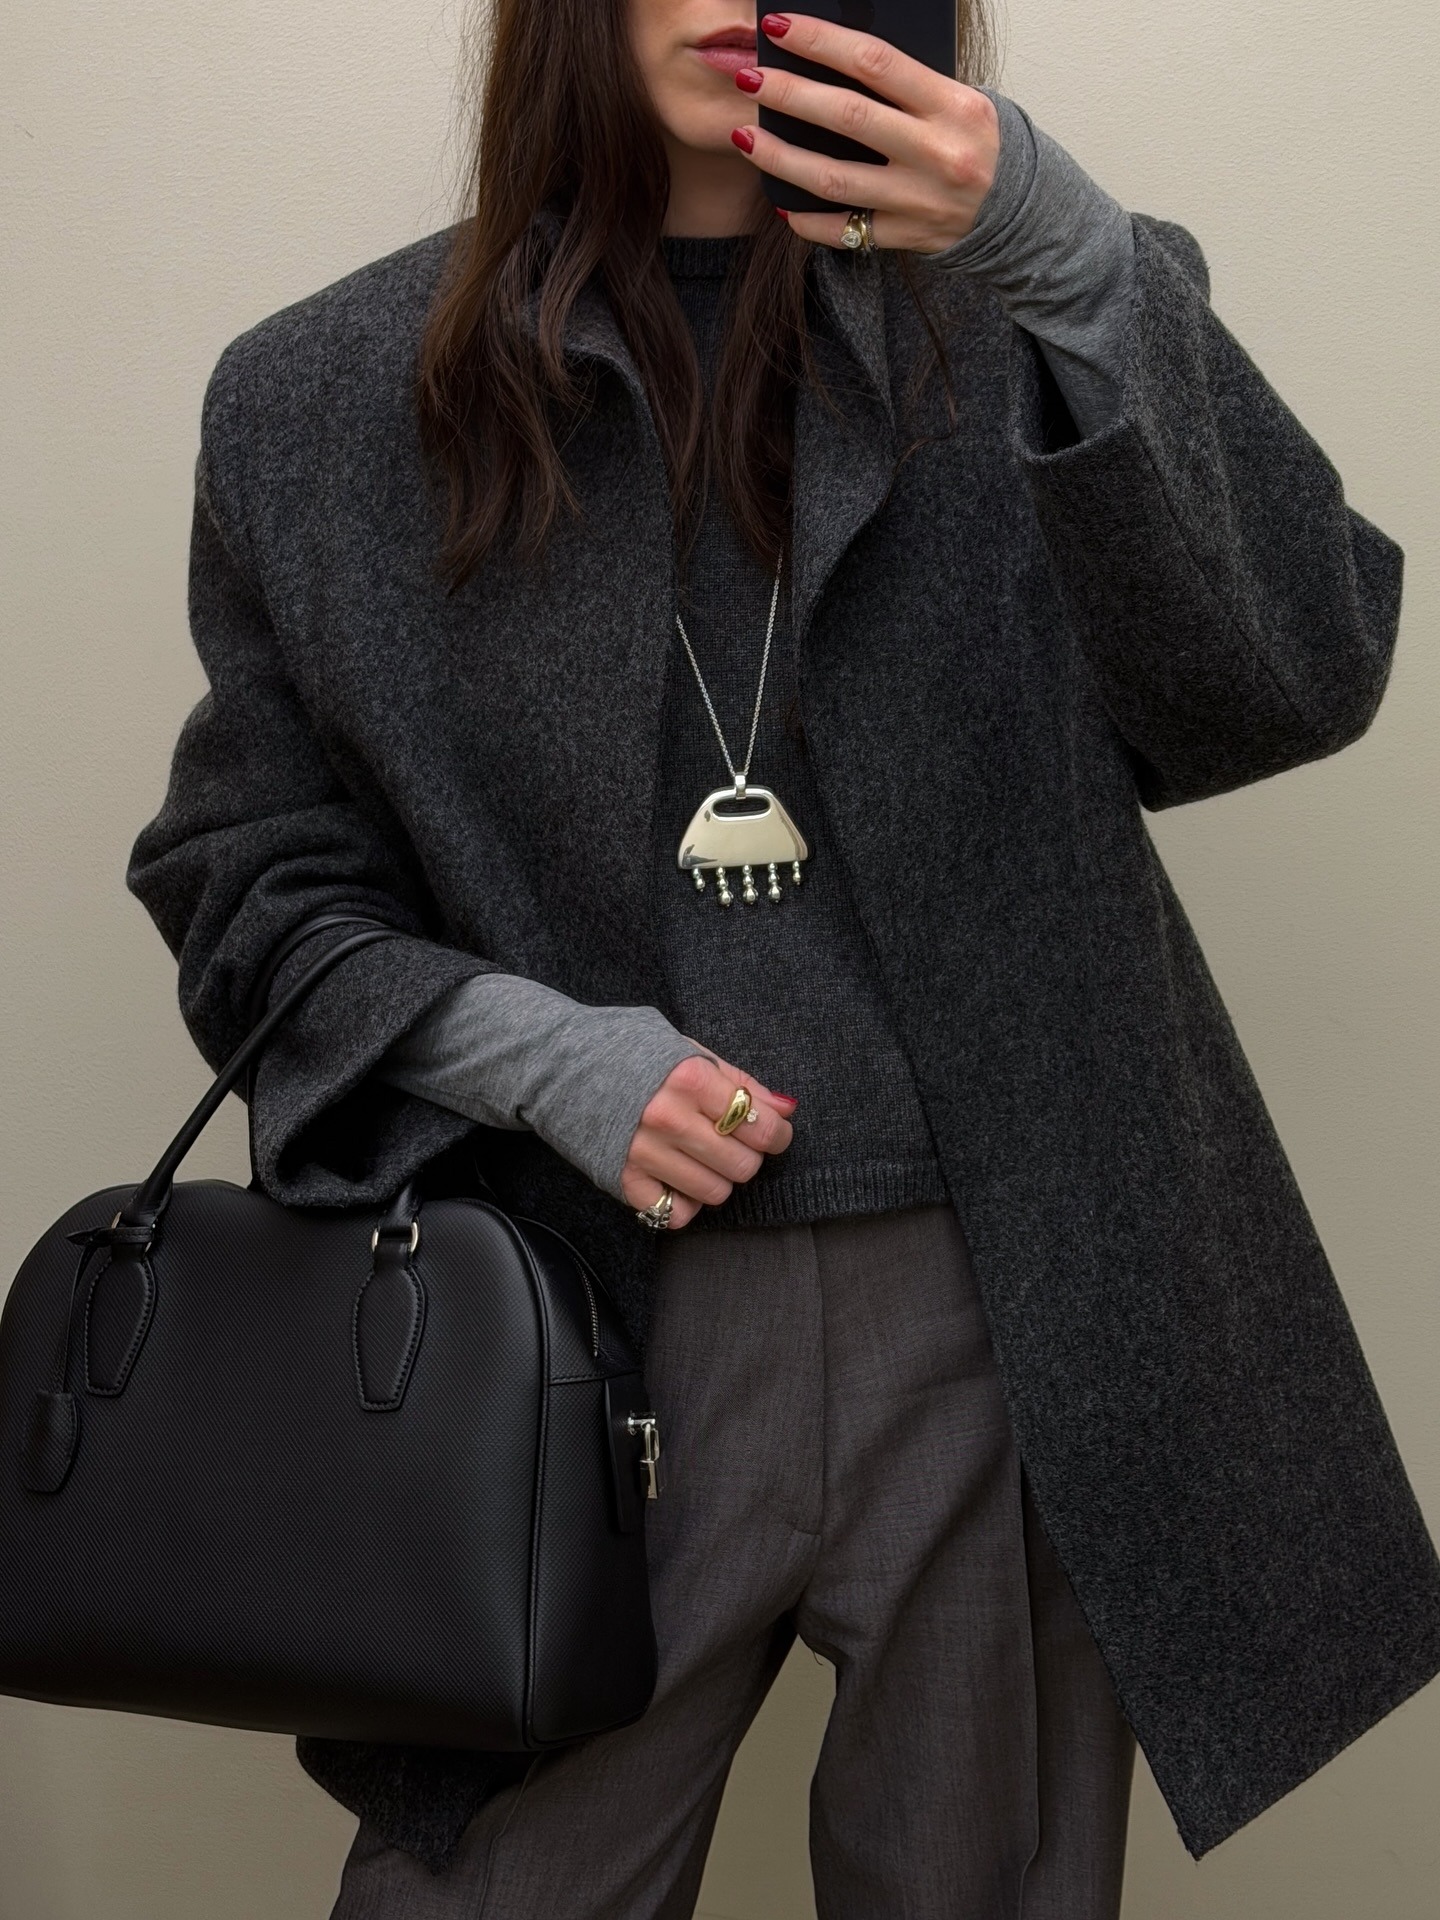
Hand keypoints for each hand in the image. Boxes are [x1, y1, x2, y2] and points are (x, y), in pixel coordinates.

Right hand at [620, 1051, 797, 1228]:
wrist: (563, 1065)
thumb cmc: (633, 1054)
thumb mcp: (688, 1051)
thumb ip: (739, 1080)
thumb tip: (786, 1108)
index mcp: (690, 1079)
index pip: (761, 1126)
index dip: (777, 1134)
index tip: (771, 1132)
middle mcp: (668, 1118)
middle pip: (742, 1165)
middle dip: (747, 1156)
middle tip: (731, 1142)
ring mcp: (644, 1152)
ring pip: (715, 1192)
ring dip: (718, 1178)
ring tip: (702, 1157)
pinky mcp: (623, 1179)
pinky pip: (675, 1213)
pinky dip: (684, 1201)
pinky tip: (677, 1177)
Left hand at [729, 11, 999, 253]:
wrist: (1017, 211)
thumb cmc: (974, 143)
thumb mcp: (957, 100)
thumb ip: (905, 85)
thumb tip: (834, 61)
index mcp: (952, 105)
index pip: (875, 62)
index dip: (822, 41)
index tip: (781, 27)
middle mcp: (936, 154)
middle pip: (848, 118)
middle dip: (789, 94)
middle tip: (748, 77)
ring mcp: (919, 202)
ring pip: (834, 180)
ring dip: (781, 158)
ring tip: (746, 138)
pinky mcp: (906, 238)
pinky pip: (843, 232)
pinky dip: (807, 220)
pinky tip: (780, 200)